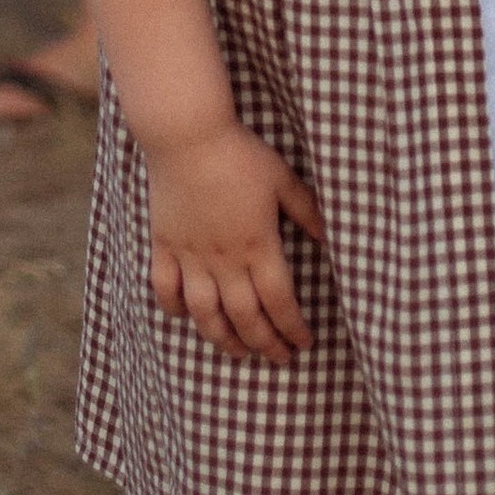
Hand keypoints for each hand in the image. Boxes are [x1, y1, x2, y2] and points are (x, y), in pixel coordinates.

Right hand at [146, 123, 323, 361]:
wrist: (188, 135)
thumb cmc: (240, 154)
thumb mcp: (282, 179)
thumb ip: (306, 211)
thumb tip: (329, 238)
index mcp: (258, 245)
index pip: (279, 301)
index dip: (293, 328)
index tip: (303, 343)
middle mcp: (224, 259)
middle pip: (245, 317)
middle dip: (265, 344)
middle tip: (279, 359)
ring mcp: (191, 256)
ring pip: (205, 314)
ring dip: (223, 339)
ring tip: (239, 352)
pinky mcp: (165, 246)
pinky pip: (165, 289)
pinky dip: (174, 309)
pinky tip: (186, 316)